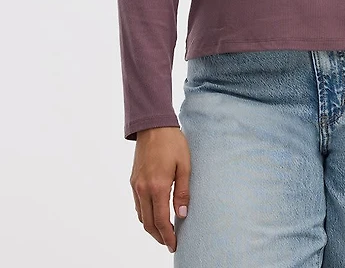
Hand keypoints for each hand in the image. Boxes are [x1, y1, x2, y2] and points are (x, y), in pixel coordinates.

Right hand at [130, 126, 191, 253]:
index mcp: (158, 186)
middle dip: (159, 236)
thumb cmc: (172, 143)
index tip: (174, 245)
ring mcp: (136, 185)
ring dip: (151, 227)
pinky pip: (137, 205)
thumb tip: (182, 215)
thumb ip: (183, 192)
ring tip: (163, 232)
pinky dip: (145, 215)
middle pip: (148, 223)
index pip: (160, 220)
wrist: (153, 125)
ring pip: (141, 216)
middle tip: (170, 243)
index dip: (167, 236)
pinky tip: (154, 214)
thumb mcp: (185, 165)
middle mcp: (143, 189)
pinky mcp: (133, 181)